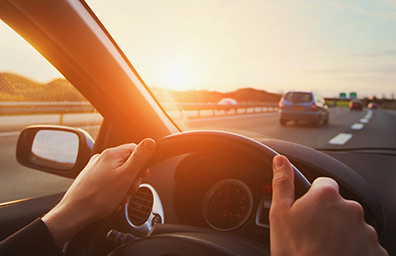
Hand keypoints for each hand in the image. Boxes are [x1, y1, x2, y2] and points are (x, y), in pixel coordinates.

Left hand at [42, 138, 155, 246]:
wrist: (75, 212)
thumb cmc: (99, 197)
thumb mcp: (126, 176)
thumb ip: (139, 158)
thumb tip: (150, 142)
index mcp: (112, 154)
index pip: (135, 149)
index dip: (141, 164)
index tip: (141, 176)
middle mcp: (102, 158)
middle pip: (127, 164)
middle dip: (132, 179)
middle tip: (129, 190)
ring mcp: (95, 169)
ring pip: (118, 175)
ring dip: (123, 188)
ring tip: (119, 198)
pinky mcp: (91, 179)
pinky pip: (109, 183)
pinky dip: (113, 192)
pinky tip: (111, 201)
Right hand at [269, 155, 387, 255]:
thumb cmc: (295, 251)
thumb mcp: (280, 214)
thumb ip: (283, 183)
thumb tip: (281, 160)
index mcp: (327, 196)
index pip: (323, 184)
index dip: (312, 197)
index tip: (306, 212)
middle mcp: (351, 209)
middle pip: (338, 205)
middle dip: (327, 215)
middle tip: (312, 234)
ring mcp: (366, 231)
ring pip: (351, 225)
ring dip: (341, 232)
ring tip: (324, 248)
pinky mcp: (375, 251)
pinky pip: (363, 244)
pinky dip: (353, 249)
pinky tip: (337, 255)